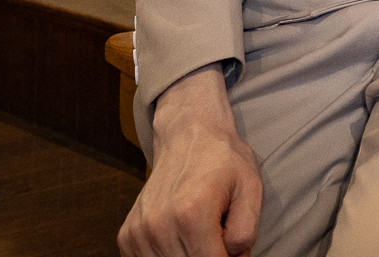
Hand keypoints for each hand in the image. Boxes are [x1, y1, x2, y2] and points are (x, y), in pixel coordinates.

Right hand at [119, 65, 262, 256]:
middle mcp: (160, 224)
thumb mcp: (250, 189)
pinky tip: (181, 236)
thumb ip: (245, 232)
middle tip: (217, 235)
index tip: (231, 246)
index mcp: (192, 213)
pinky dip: (168, 255)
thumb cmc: (223, 161)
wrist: (188, 135)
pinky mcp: (128, 235)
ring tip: (201, 232)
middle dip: (209, 255)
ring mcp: (140, 231)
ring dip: (188, 255)